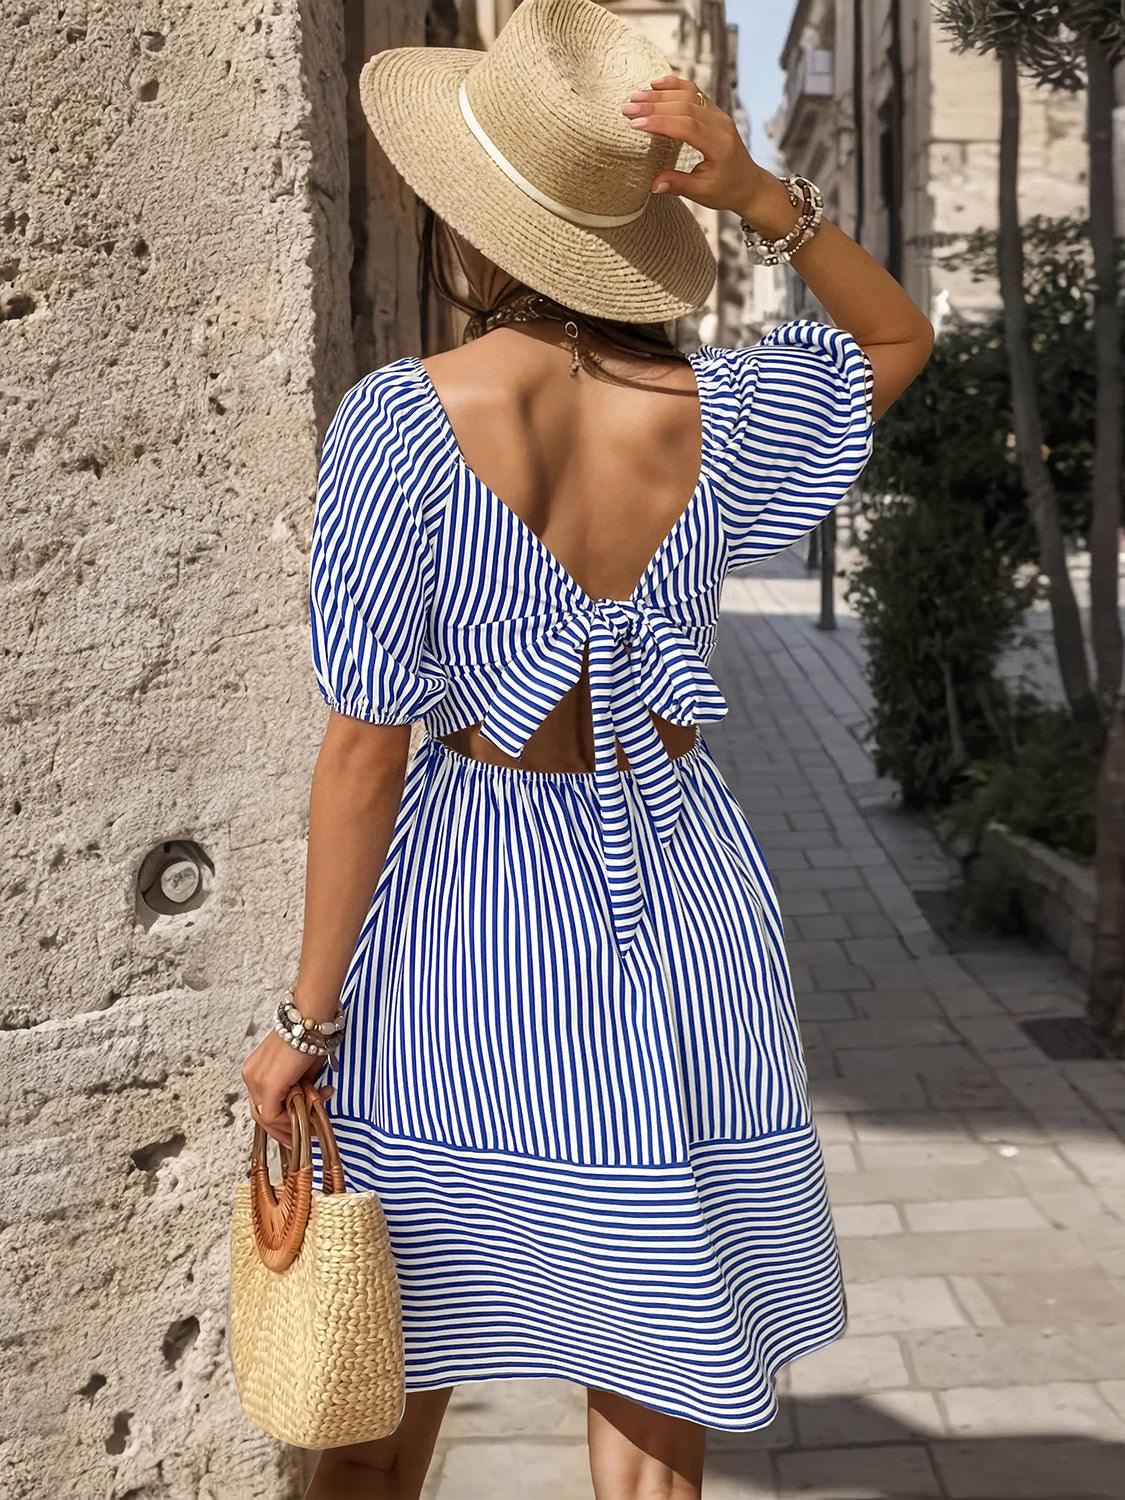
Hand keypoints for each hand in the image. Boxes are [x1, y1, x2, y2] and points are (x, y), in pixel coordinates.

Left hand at [241, 1031, 332, 1147]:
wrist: (311, 1018)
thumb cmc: (310, 1036)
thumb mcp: (303, 1070)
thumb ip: (301, 1088)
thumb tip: (310, 1104)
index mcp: (255, 1071)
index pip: (263, 1104)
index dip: (280, 1121)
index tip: (299, 1129)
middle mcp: (250, 1076)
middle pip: (261, 1115)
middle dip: (283, 1130)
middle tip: (302, 1138)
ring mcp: (256, 1080)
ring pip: (266, 1118)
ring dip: (290, 1127)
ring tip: (312, 1128)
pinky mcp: (267, 1085)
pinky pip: (274, 1115)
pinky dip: (291, 1120)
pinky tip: (309, 1115)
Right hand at [621, 75, 768, 217]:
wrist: (749, 183)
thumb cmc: (726, 190)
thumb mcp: (702, 193)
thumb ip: (678, 185)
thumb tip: (653, 185)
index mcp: (719, 145)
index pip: (687, 126)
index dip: (660, 122)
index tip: (635, 123)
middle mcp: (721, 125)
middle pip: (685, 106)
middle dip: (653, 106)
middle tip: (627, 108)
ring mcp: (719, 115)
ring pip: (688, 95)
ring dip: (660, 94)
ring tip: (635, 97)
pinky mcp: (714, 111)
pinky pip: (694, 92)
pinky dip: (674, 86)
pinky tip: (656, 84)